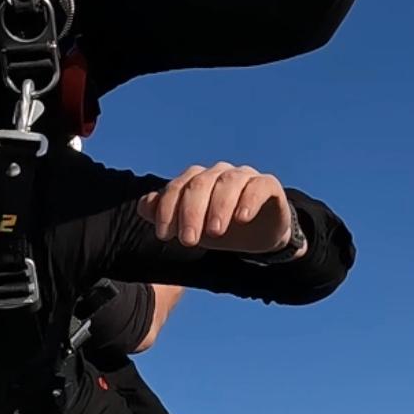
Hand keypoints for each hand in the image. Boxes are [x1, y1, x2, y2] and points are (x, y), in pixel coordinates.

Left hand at [137, 163, 299, 254]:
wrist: (259, 235)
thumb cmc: (219, 229)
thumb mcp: (190, 227)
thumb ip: (164, 215)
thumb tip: (145, 206)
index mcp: (197, 179)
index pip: (177, 188)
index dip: (167, 210)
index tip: (164, 235)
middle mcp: (219, 173)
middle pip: (200, 184)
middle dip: (190, 212)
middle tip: (188, 241)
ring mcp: (244, 176)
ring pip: (228, 182)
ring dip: (218, 207)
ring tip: (214, 232)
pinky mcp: (268, 185)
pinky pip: (258, 186)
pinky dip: (249, 200)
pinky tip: (241, 218)